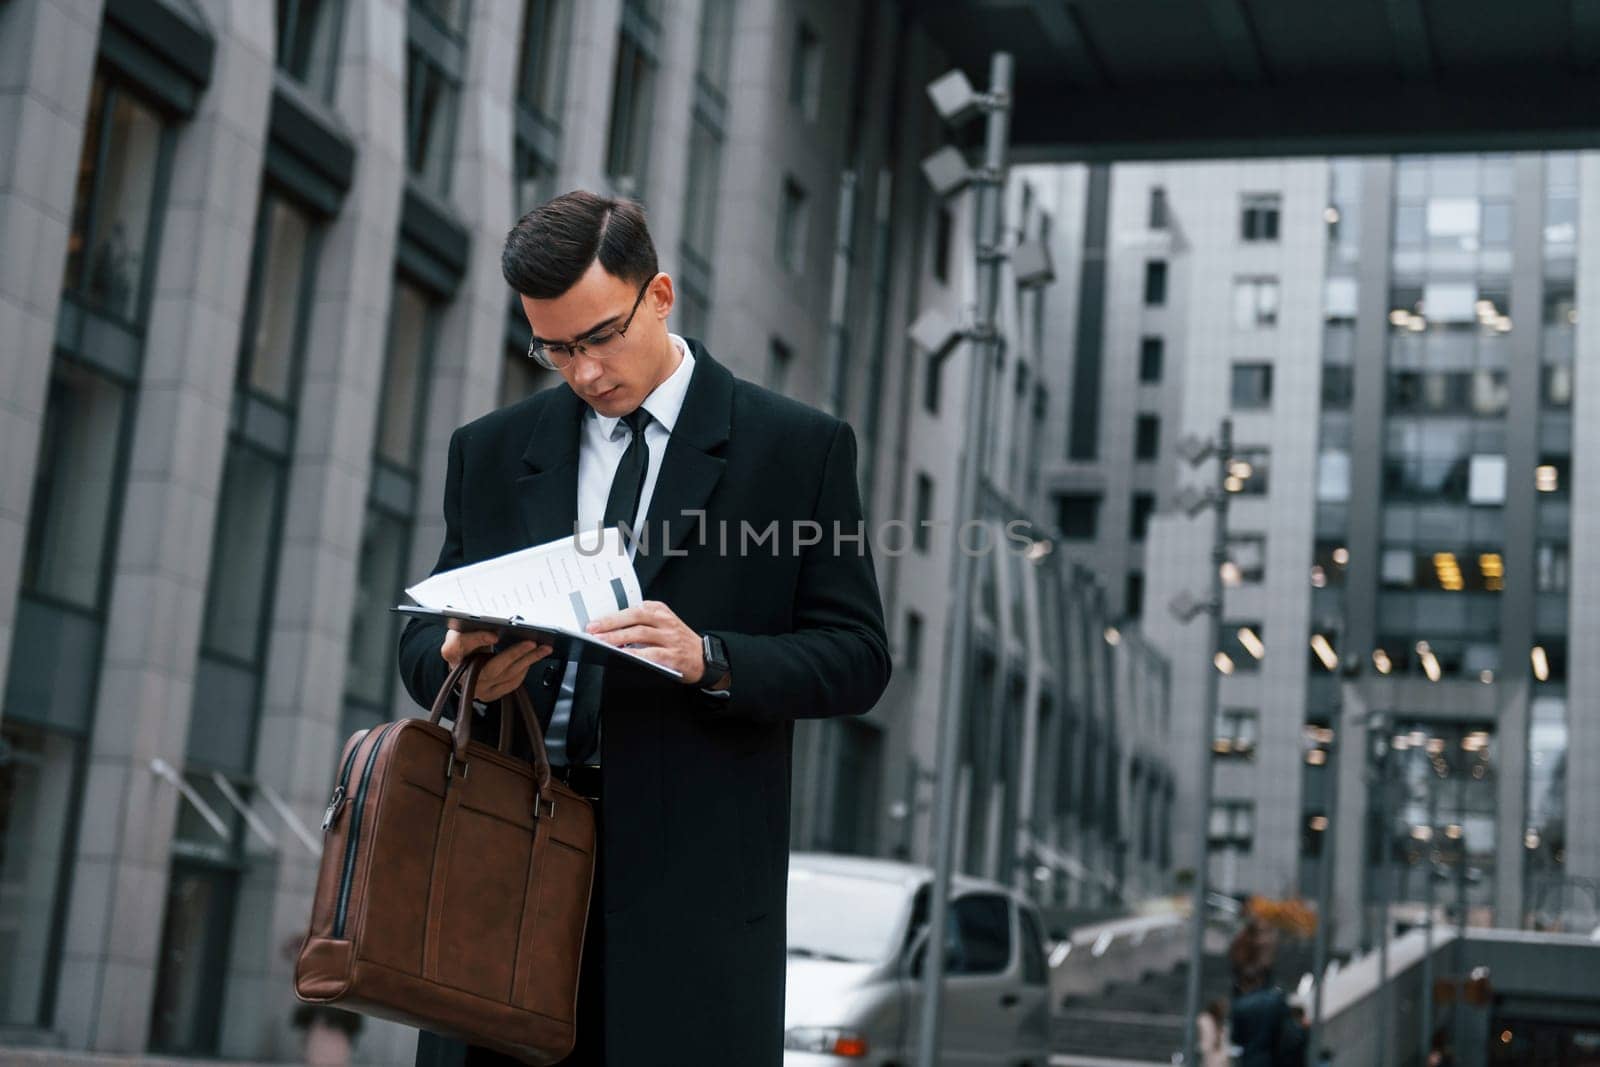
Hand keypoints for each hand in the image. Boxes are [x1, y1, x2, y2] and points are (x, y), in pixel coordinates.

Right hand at [442, 621, 553, 702]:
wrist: (462, 662)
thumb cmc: (466, 642)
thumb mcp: (465, 627)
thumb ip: (476, 625)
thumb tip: (498, 624)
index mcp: (451, 652)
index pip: (461, 645)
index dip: (478, 639)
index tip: (494, 634)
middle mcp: (462, 674)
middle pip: (491, 667)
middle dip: (514, 653)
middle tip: (532, 643)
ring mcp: (476, 688)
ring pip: (506, 676)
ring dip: (528, 660)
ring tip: (543, 648)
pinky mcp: (489, 695)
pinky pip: (511, 684)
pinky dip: (524, 670)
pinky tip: (533, 659)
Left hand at [585, 600, 717, 684]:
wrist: (704, 658)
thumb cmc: (678, 642)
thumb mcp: (662, 624)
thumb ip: (640, 623)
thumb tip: (610, 631)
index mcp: (659, 610)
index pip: (632, 609)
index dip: (611, 615)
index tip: (594, 621)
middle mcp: (665, 621)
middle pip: (634, 617)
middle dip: (610, 623)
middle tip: (592, 629)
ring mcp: (670, 638)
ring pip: (640, 633)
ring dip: (618, 638)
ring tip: (602, 642)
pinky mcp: (673, 655)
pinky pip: (651, 653)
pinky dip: (636, 654)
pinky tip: (624, 656)